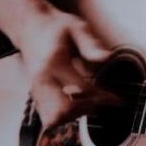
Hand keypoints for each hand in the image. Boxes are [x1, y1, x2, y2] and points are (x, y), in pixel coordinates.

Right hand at [15, 8, 116, 126]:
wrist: (30, 28)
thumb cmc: (56, 28)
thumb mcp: (77, 27)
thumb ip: (91, 43)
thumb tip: (106, 57)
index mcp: (53, 63)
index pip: (80, 89)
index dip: (101, 97)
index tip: (116, 99)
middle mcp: (41, 80)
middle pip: (62, 112)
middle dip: (85, 109)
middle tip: (100, 99)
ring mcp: (36, 90)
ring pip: (54, 118)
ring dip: (75, 114)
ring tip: (90, 99)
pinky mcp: (37, 96)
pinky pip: (50, 116)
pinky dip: (67, 115)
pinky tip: (79, 101)